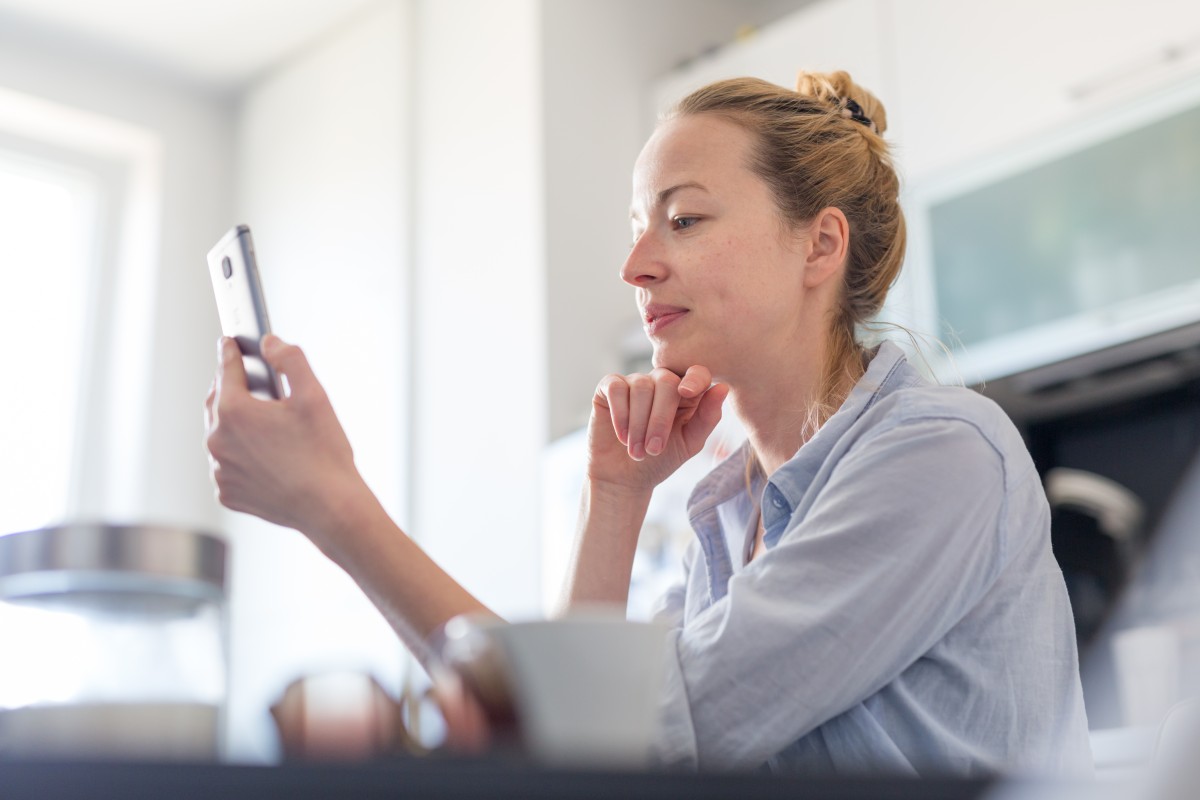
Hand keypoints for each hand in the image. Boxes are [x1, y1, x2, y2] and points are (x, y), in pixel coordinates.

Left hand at [204, 335, 367, 541]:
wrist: (330, 507)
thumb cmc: (324, 453)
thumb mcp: (314, 396)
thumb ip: (290, 360)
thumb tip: (270, 343)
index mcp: (234, 411)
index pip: (226, 370)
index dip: (230, 353)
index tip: (230, 344)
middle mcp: (218, 440)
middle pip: (218, 402)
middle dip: (232, 389)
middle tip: (253, 383)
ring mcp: (220, 470)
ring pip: (222, 436)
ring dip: (237, 426)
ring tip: (267, 426)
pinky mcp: (228, 493)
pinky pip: (229, 466)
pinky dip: (242, 457)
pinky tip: (268, 457)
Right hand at [587, 365, 728, 492]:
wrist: (624, 478)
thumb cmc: (660, 460)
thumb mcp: (689, 443)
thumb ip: (707, 417)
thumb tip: (722, 387)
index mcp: (686, 392)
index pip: (696, 373)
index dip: (695, 378)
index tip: (688, 393)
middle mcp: (661, 381)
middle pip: (666, 382)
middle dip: (660, 419)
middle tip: (653, 450)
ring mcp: (634, 381)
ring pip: (641, 387)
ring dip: (639, 424)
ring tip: (637, 452)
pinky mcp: (609, 387)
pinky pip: (617, 388)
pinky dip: (621, 415)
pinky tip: (622, 436)